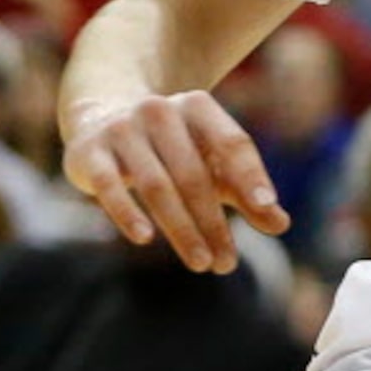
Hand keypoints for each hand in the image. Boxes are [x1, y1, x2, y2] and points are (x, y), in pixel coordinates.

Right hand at [61, 91, 290, 274]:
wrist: (101, 114)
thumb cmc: (173, 147)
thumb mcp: (212, 162)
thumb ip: (245, 191)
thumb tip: (282, 225)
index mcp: (198, 107)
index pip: (232, 143)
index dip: (251, 175)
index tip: (267, 208)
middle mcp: (160, 111)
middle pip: (194, 175)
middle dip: (213, 223)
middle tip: (226, 263)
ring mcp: (122, 128)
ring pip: (157, 186)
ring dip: (181, 228)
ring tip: (202, 263)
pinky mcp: (88, 151)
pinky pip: (110, 186)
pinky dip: (127, 212)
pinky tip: (145, 239)